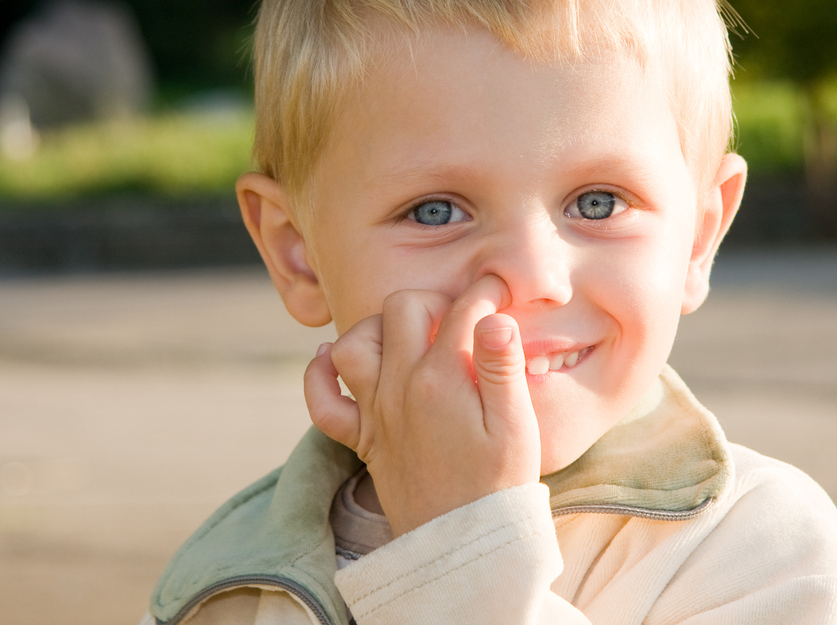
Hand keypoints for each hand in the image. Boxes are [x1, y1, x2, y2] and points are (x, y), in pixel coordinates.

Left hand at [303, 275, 539, 534]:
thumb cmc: (499, 485)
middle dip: (432, 300)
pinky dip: (320, 374)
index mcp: (443, 378)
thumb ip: (503, 367)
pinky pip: (322, 401)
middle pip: (401, 307)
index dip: (486, 292)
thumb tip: (494, 316)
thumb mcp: (516, 426)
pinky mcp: (364, 439)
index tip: (501, 294)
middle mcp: (400, 387)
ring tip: (409, 335)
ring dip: (378, 327)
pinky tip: (332, 359)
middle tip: (459, 318)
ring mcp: (377, 412)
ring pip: (353, 343)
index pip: (461, 308)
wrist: (463, 545)